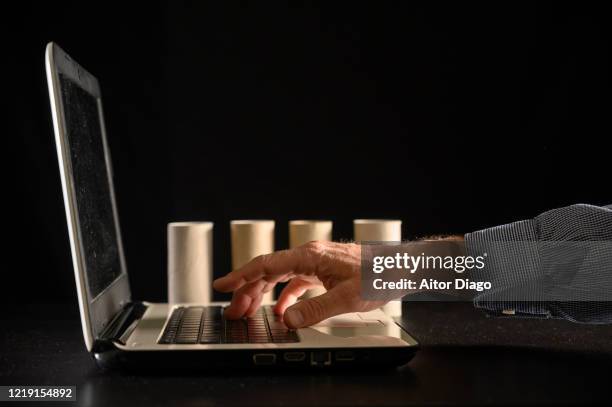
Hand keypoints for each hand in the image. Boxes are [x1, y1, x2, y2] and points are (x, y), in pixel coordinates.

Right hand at [213, 241, 387, 328]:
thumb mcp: (347, 297)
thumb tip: (288, 320)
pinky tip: (280, 310)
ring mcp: (315, 262)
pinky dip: (283, 296)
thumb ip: (315, 309)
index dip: (240, 275)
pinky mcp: (323, 271)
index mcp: (310, 256)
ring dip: (262, 293)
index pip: (266, 265)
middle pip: (267, 271)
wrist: (401, 267)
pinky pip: (295, 282)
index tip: (220, 285)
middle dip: (246, 291)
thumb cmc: (379, 275)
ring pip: (279, 276)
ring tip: (248, 311)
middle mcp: (309, 255)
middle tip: (232, 312)